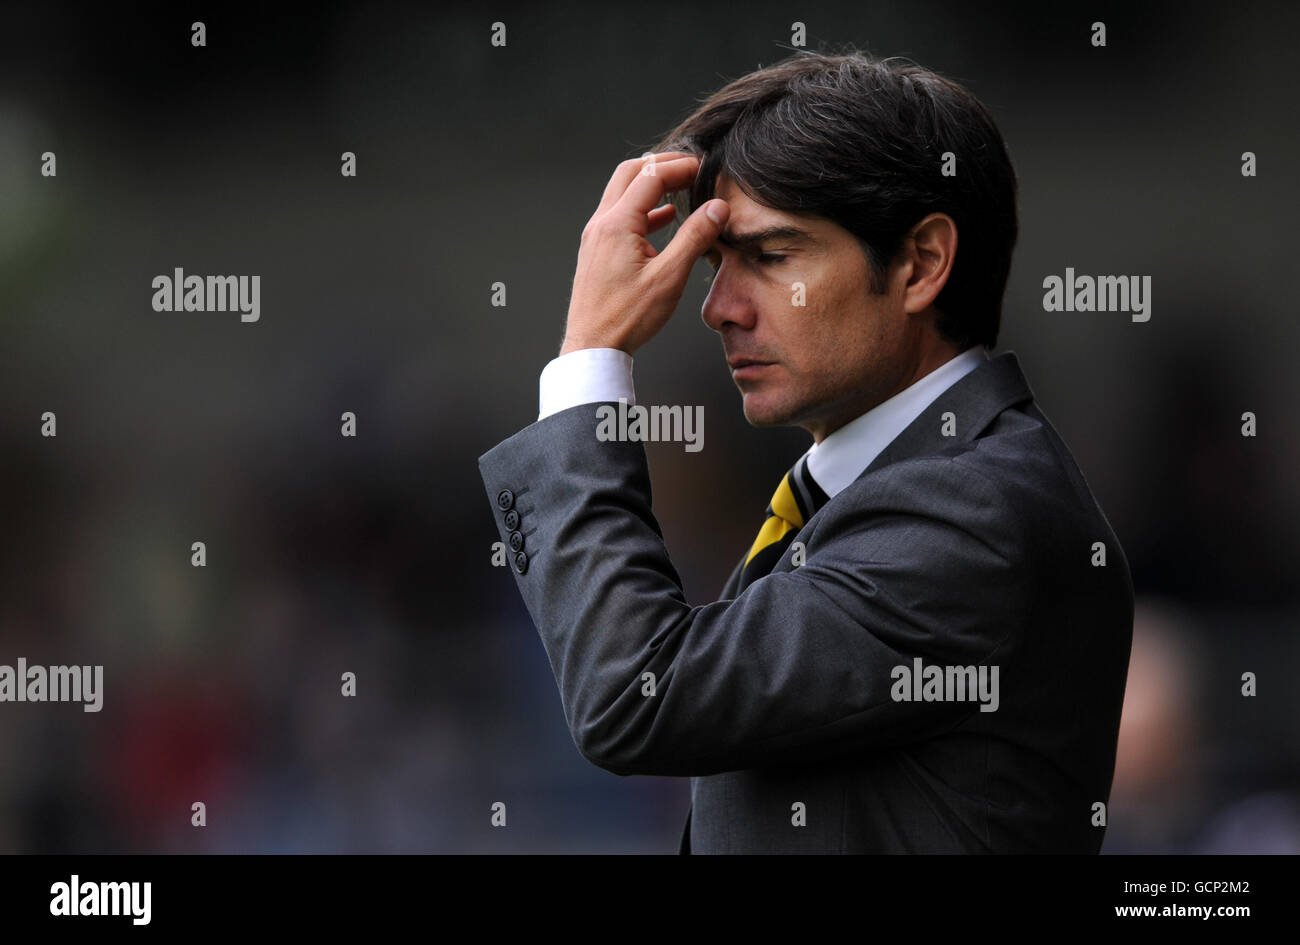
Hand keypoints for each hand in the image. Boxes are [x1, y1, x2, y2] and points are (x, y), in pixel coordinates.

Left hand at [560, 152, 729, 356]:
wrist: (593, 347)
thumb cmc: (628, 317)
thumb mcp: (670, 277)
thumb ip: (695, 237)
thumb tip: (717, 207)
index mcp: (617, 224)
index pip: (651, 177)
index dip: (680, 167)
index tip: (704, 168)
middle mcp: (601, 224)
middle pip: (630, 174)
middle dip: (662, 166)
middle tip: (691, 168)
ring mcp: (595, 237)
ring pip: (622, 193)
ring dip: (651, 186)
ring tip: (682, 188)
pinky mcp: (597, 250)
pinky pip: (620, 216)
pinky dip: (644, 209)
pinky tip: (664, 219)